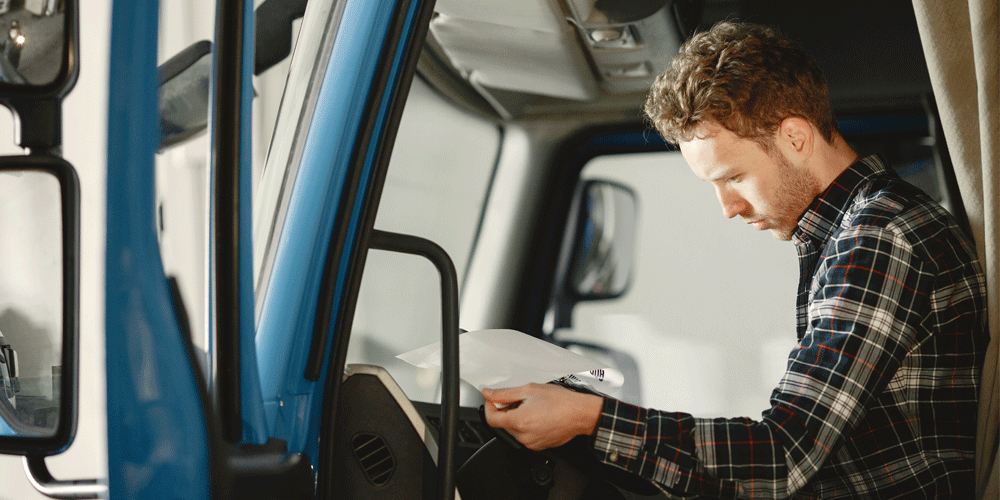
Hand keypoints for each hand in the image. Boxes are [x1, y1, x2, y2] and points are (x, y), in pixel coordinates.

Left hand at [482, 383, 602, 450]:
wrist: (580, 414)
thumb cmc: (561, 402)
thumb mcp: (530, 390)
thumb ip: (505, 393)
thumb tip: (489, 394)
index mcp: (519, 421)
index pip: (491, 419)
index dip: (489, 407)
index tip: (494, 400)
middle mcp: (523, 436)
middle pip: (502, 424)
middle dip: (506, 411)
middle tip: (519, 399)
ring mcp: (531, 443)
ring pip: (514, 430)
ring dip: (516, 418)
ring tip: (531, 407)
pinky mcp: (538, 446)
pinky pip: (525, 436)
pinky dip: (526, 426)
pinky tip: (537, 416)